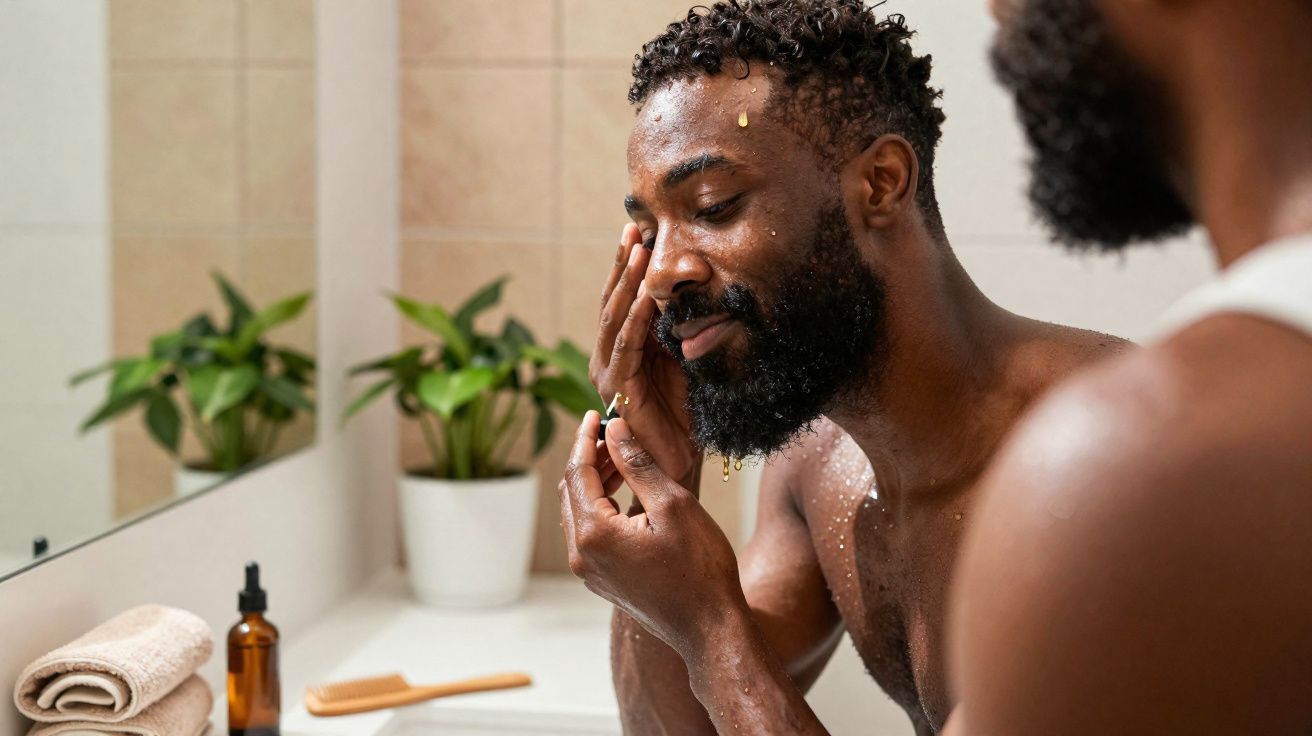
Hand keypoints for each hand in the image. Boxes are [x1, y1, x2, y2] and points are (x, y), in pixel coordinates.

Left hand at [560, 412, 745, 655]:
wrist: (710, 628)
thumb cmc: (700, 567)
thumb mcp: (672, 504)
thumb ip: (636, 463)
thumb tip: (613, 429)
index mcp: (593, 534)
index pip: (577, 472)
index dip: (586, 438)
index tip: (596, 413)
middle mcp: (581, 555)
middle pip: (572, 492)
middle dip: (589, 458)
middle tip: (614, 432)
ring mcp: (590, 571)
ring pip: (580, 513)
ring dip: (596, 483)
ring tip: (624, 459)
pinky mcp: (603, 580)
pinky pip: (591, 533)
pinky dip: (602, 507)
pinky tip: (627, 494)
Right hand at [591, 224, 699, 488]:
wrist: (681, 464)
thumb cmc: (686, 417)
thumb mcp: (687, 361)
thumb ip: (680, 331)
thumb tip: (692, 291)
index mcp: (624, 350)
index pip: (623, 300)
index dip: (629, 267)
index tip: (639, 230)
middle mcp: (610, 358)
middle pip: (613, 302)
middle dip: (624, 265)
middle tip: (632, 228)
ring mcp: (610, 375)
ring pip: (615, 319)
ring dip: (628, 283)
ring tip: (638, 251)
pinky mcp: (621, 392)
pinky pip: (627, 348)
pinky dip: (637, 319)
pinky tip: (646, 295)